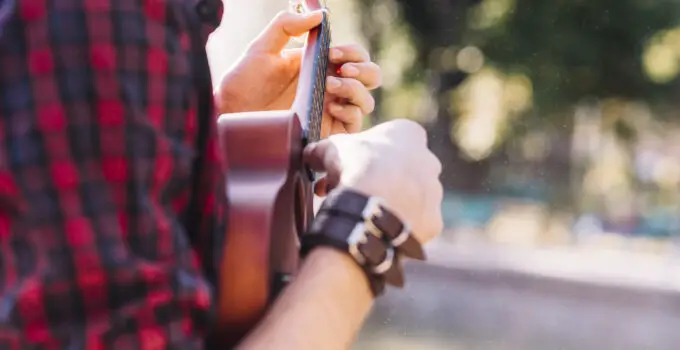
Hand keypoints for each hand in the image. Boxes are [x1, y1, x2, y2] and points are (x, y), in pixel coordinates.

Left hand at [214, 10, 381, 135]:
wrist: (229, 114)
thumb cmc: (242, 82)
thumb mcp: (262, 48)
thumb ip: (286, 25)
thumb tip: (318, 15)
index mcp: (320, 65)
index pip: (355, 56)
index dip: (352, 52)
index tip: (332, 53)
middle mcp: (329, 88)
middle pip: (370, 77)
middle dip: (364, 70)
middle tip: (341, 69)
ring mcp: (329, 111)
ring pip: (366, 102)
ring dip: (356, 90)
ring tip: (330, 86)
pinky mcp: (325, 132)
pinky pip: (355, 125)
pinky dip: (350, 113)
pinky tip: (330, 106)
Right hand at [303, 119, 443, 244]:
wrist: (372, 206)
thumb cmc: (355, 168)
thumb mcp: (331, 149)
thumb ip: (323, 149)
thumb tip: (310, 154)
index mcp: (410, 135)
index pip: (389, 139)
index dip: (365, 152)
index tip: (347, 165)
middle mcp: (429, 161)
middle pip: (401, 169)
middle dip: (377, 178)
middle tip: (351, 190)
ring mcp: (434, 193)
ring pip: (409, 197)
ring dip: (387, 202)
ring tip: (359, 212)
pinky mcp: (433, 221)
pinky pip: (414, 223)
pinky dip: (397, 226)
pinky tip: (377, 229)